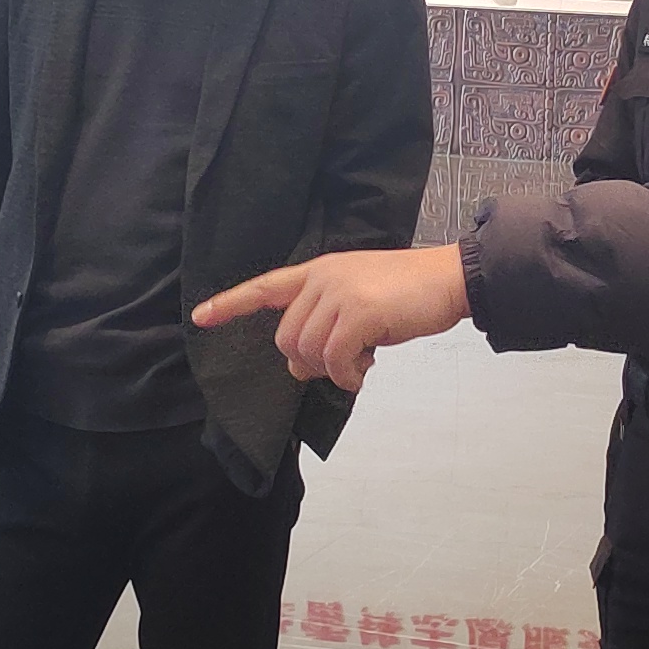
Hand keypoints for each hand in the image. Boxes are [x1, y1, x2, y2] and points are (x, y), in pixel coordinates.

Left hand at [190, 246, 470, 389]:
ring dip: (331, 371)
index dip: (230, 304)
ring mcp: (340, 294)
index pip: (265, 287)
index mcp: (318, 272)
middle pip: (286, 337)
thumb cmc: (407, 293)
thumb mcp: (358, 304)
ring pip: (307, 352)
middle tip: (340, 364)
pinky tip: (363, 372)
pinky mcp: (359, 314)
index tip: (200, 318)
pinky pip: (334, 360)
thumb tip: (297, 369)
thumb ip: (324, 328)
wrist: (449, 278)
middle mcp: (322, 279)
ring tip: (359, 363)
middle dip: (308, 362)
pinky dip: (346, 376)